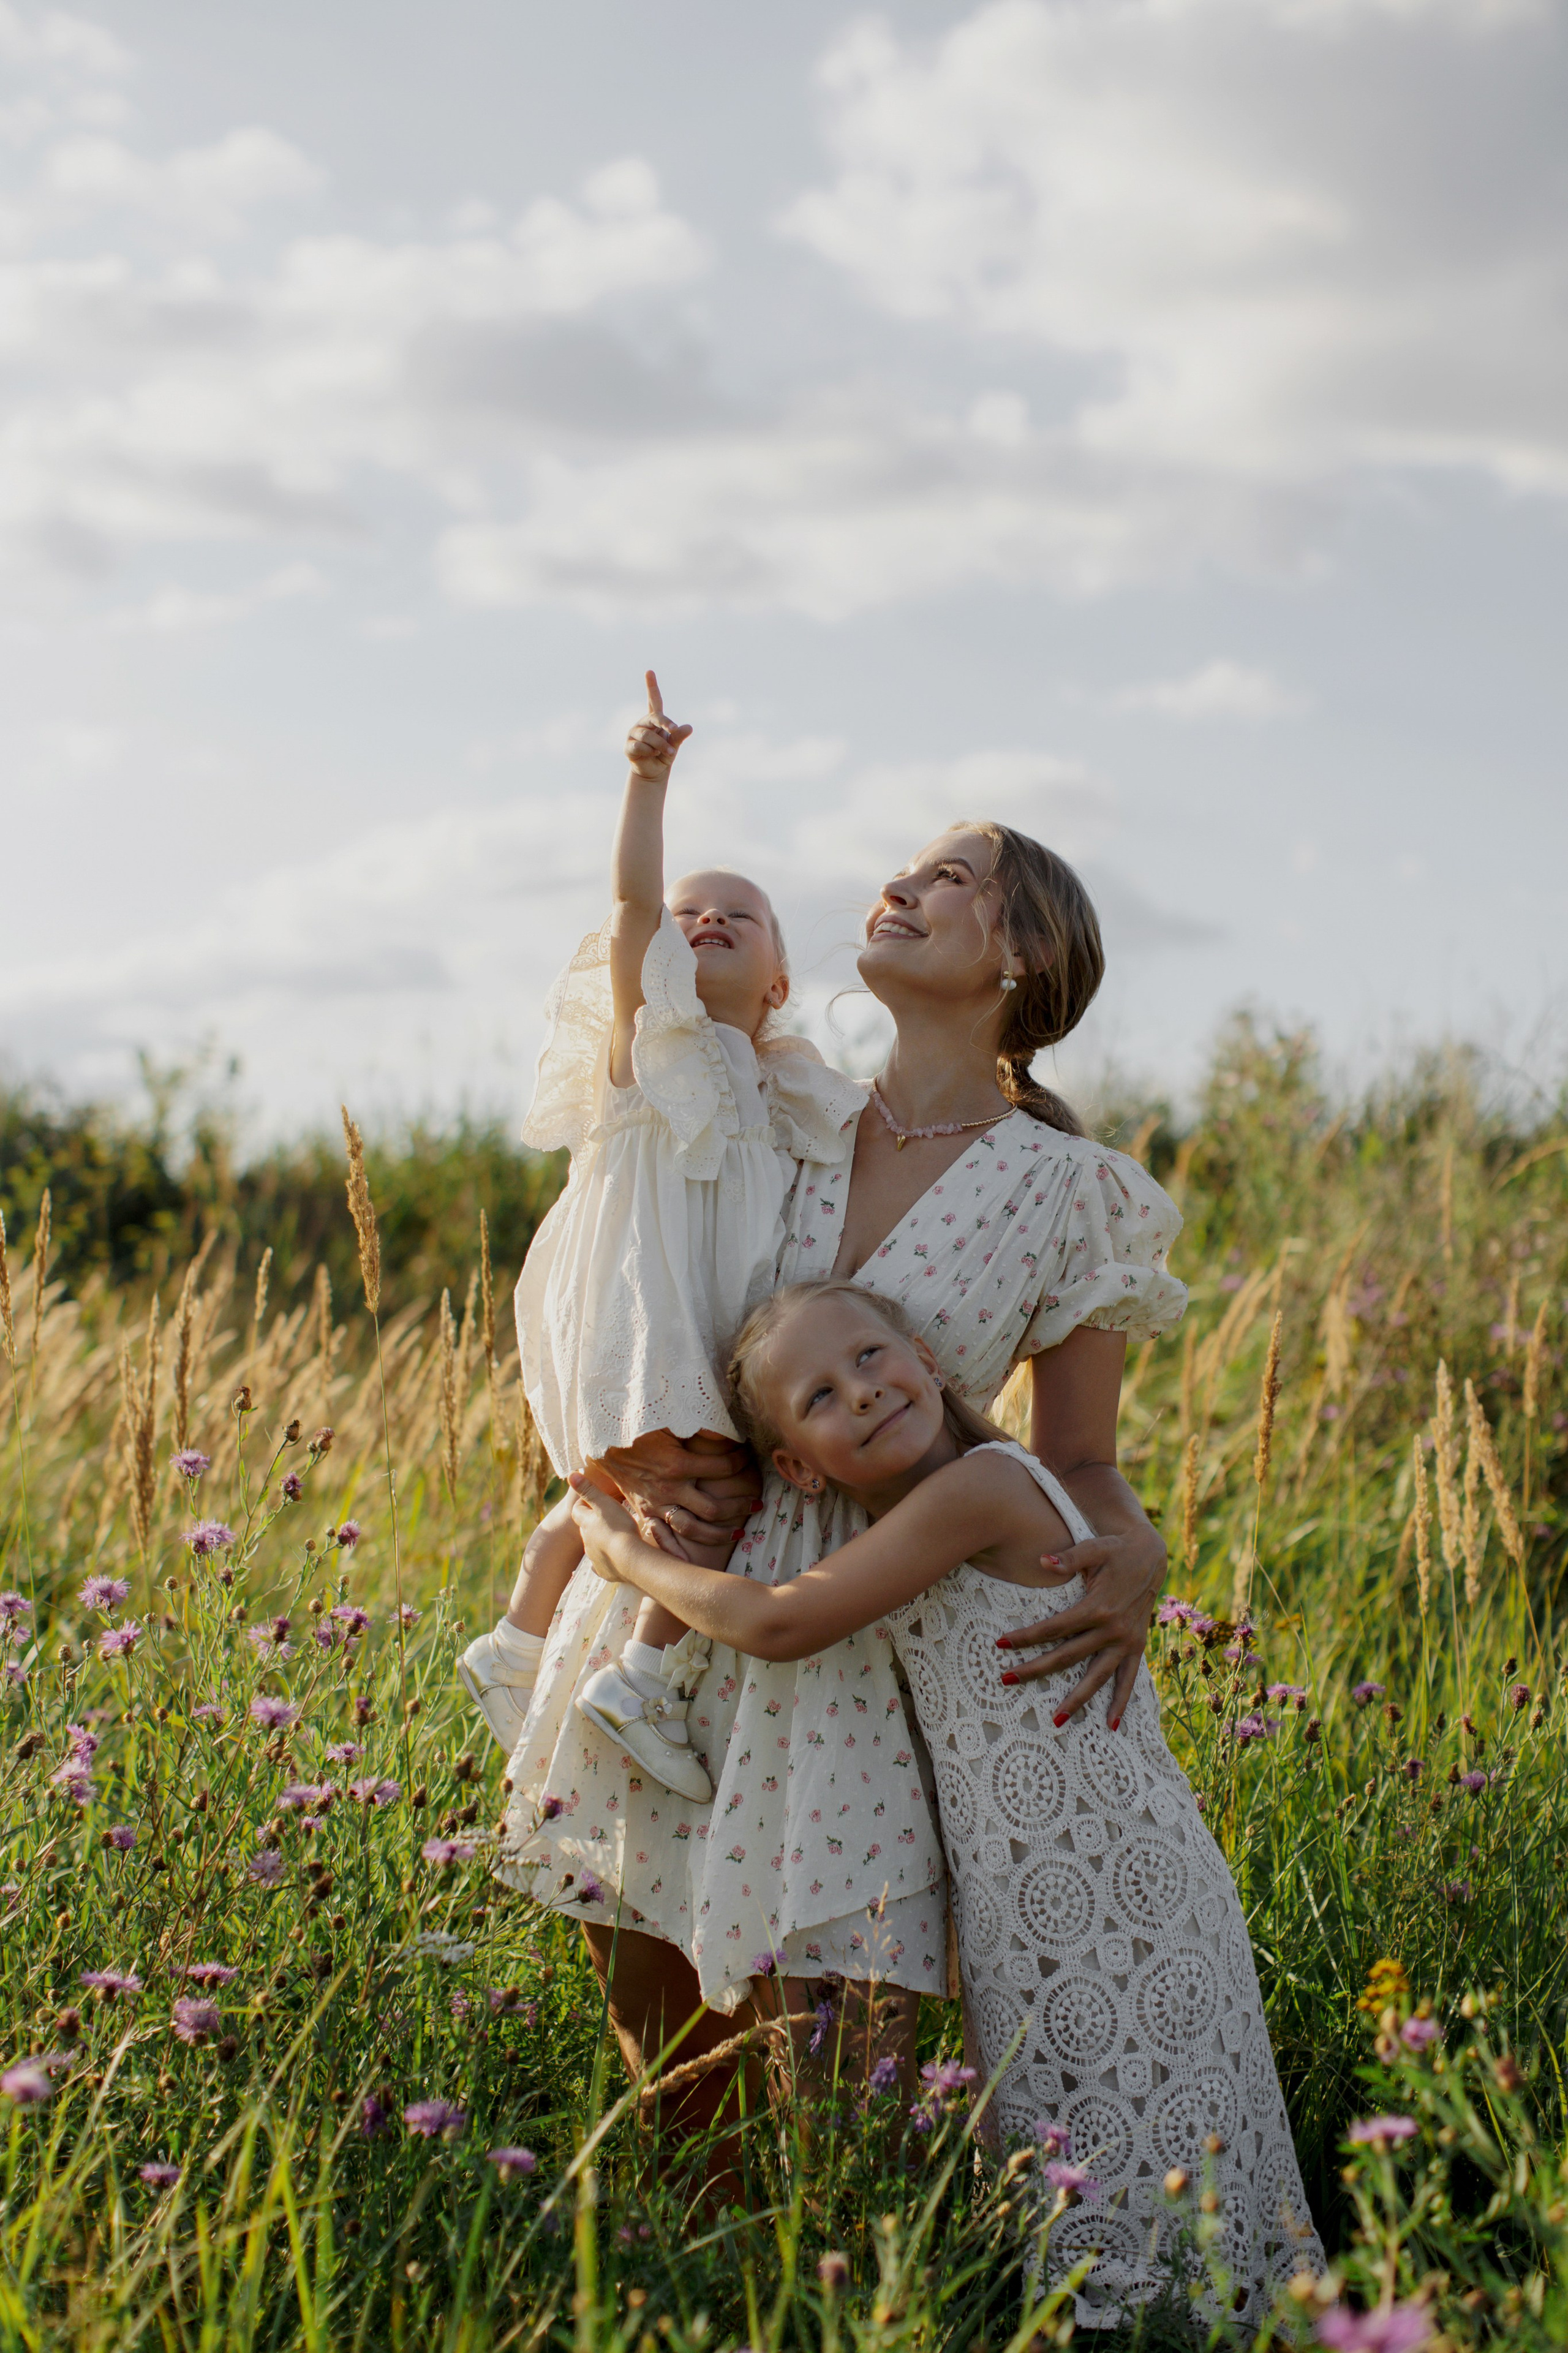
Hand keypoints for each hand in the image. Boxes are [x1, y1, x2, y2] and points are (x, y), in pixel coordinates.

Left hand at [568, 1473, 640, 1581]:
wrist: (630, 1559)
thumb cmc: (618, 1527)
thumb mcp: (604, 1503)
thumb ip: (588, 1489)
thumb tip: (571, 1475)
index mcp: (585, 1524)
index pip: (578, 1510)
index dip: (585, 1504)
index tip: (595, 1501)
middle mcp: (586, 1541)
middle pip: (586, 1529)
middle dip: (594, 1523)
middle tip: (609, 1518)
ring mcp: (594, 1558)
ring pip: (594, 1546)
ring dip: (601, 1540)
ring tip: (615, 1537)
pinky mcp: (604, 1571)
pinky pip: (602, 1564)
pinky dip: (606, 1559)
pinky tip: (613, 1558)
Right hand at [589, 1428, 760, 1552]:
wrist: (605, 1446)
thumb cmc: (639, 1430)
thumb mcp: (668, 1421)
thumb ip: (698, 1426)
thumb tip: (728, 1431)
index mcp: (678, 1464)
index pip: (723, 1467)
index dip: (741, 1462)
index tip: (748, 1457)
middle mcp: (670, 1489)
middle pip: (713, 1508)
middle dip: (739, 1506)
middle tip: (758, 1503)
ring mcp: (658, 1504)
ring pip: (693, 1529)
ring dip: (719, 1533)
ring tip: (739, 1532)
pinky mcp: (647, 1512)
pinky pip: (668, 1536)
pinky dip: (685, 1547)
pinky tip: (702, 1549)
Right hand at [625, 669, 691, 784]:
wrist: (653, 773)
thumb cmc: (664, 755)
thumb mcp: (674, 745)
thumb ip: (679, 736)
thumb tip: (689, 727)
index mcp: (654, 720)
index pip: (654, 700)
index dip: (651, 686)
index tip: (649, 672)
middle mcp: (643, 723)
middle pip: (654, 718)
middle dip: (665, 724)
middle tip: (674, 730)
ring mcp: (633, 734)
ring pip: (648, 735)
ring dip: (661, 745)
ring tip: (668, 752)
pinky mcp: (628, 746)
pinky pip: (639, 746)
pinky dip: (649, 751)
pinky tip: (653, 754)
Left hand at [997, 1522, 1164, 1730]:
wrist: (1151, 1553)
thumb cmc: (1116, 1548)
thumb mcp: (1094, 1547)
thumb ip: (1069, 1557)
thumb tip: (1042, 1560)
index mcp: (1097, 1607)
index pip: (1054, 1628)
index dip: (1026, 1636)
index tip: (1000, 1643)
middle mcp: (1112, 1629)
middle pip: (1067, 1656)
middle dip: (1036, 1669)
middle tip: (1007, 1679)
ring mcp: (1126, 1641)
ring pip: (1097, 1677)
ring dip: (1077, 1699)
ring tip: (1057, 1720)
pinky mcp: (1136, 1646)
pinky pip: (1128, 1679)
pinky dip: (1120, 1702)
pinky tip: (1111, 1725)